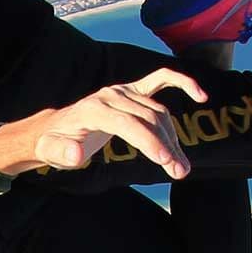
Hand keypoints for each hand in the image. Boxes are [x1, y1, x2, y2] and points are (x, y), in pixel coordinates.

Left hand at [23, 68, 207, 179]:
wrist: (55, 129)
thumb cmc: (55, 143)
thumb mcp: (52, 152)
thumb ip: (63, 153)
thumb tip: (78, 151)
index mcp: (93, 109)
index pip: (127, 123)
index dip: (148, 141)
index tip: (165, 161)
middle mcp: (110, 96)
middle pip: (148, 119)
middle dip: (166, 146)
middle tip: (179, 172)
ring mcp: (122, 91)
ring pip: (158, 112)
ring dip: (174, 137)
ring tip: (180, 166)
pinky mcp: (132, 90)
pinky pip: (160, 80)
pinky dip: (181, 83)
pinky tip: (200, 95)